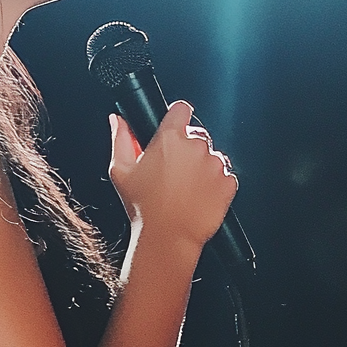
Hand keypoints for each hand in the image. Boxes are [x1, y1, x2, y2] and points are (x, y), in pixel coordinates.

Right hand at [108, 100, 236, 251]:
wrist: (167, 238)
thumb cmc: (143, 207)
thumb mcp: (121, 171)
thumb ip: (121, 139)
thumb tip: (118, 120)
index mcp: (169, 138)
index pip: (182, 109)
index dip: (178, 117)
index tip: (175, 127)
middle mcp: (195, 146)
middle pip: (198, 134)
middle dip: (189, 148)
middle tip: (175, 170)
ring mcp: (214, 164)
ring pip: (213, 156)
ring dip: (204, 166)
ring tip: (186, 187)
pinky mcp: (228, 182)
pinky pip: (226, 176)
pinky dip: (216, 184)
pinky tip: (198, 196)